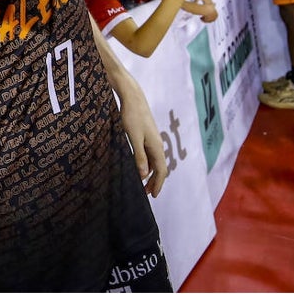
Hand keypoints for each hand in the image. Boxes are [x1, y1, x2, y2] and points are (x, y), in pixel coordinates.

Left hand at [116, 77, 167, 196]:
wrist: (132, 97)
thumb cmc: (132, 116)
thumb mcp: (133, 138)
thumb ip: (139, 156)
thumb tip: (144, 175)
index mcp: (156, 146)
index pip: (161, 171)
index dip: (158, 184)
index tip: (153, 196)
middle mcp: (157, 144)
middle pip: (160, 167)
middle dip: (154, 181)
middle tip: (146, 193)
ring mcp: (152, 139)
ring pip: (154, 161)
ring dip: (150, 173)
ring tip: (142, 183)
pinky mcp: (146, 134)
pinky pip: (149, 154)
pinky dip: (146, 163)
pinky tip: (139, 166)